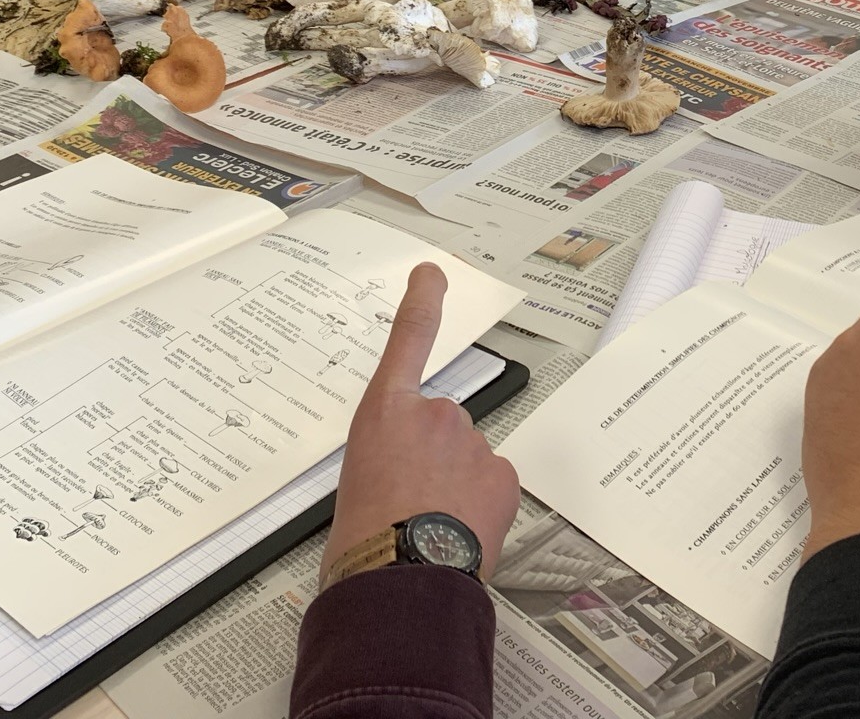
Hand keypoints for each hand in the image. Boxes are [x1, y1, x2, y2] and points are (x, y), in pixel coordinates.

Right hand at [322, 264, 518, 585]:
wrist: (398, 585)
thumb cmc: (362, 545)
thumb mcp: (356, 484)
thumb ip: (387, 457)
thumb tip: (408, 476)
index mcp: (385, 414)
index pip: (408, 340)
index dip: (422, 302)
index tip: (433, 274)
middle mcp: (433, 415)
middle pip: (442, 427)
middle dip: (434, 459)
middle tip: (411, 504)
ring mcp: (472, 442)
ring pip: (468, 459)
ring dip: (456, 486)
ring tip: (430, 528)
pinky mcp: (502, 474)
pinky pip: (491, 485)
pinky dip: (481, 506)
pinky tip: (459, 534)